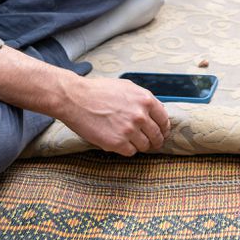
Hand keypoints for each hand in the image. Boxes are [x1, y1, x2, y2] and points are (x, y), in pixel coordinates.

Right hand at [0, 46, 169, 156]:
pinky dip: (127, 150)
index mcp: (145, 99)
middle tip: (152, 143)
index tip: (162, 132)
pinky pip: (130, 152)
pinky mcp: (117, 143)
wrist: (75, 98)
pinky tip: (120, 144)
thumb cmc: (98, 91)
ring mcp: (129, 130)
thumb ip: (142, 99)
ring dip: (140, 146)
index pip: (164, 119)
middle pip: (157, 135)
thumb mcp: (127, 87)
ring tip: (132, 142)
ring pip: (144, 146)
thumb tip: (154, 111)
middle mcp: (140, 115)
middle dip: (155, 140)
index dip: (164, 128)